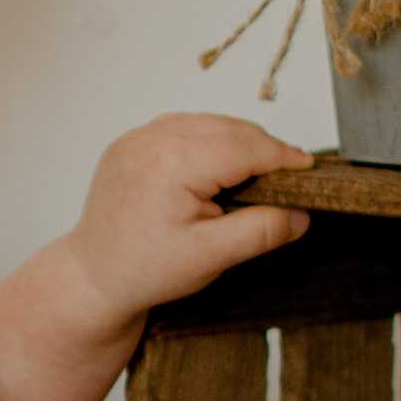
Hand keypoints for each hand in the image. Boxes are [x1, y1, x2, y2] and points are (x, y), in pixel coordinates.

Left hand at [54, 114, 313, 349]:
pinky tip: (216, 169)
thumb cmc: (142, 270)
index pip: (246, 146)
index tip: (308, 170)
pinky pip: (181, 128)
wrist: (91, 277)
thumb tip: (301, 214)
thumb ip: (259, 231)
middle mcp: (151, 140)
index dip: (283, 157)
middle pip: (229, 128)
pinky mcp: (129, 144)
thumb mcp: (210, 256)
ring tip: (254, 177)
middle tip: (288, 178)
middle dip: (262, 149)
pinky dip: (206, 141)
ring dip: (235, 142)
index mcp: (172, 162)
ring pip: (207, 123)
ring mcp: (136, 138)